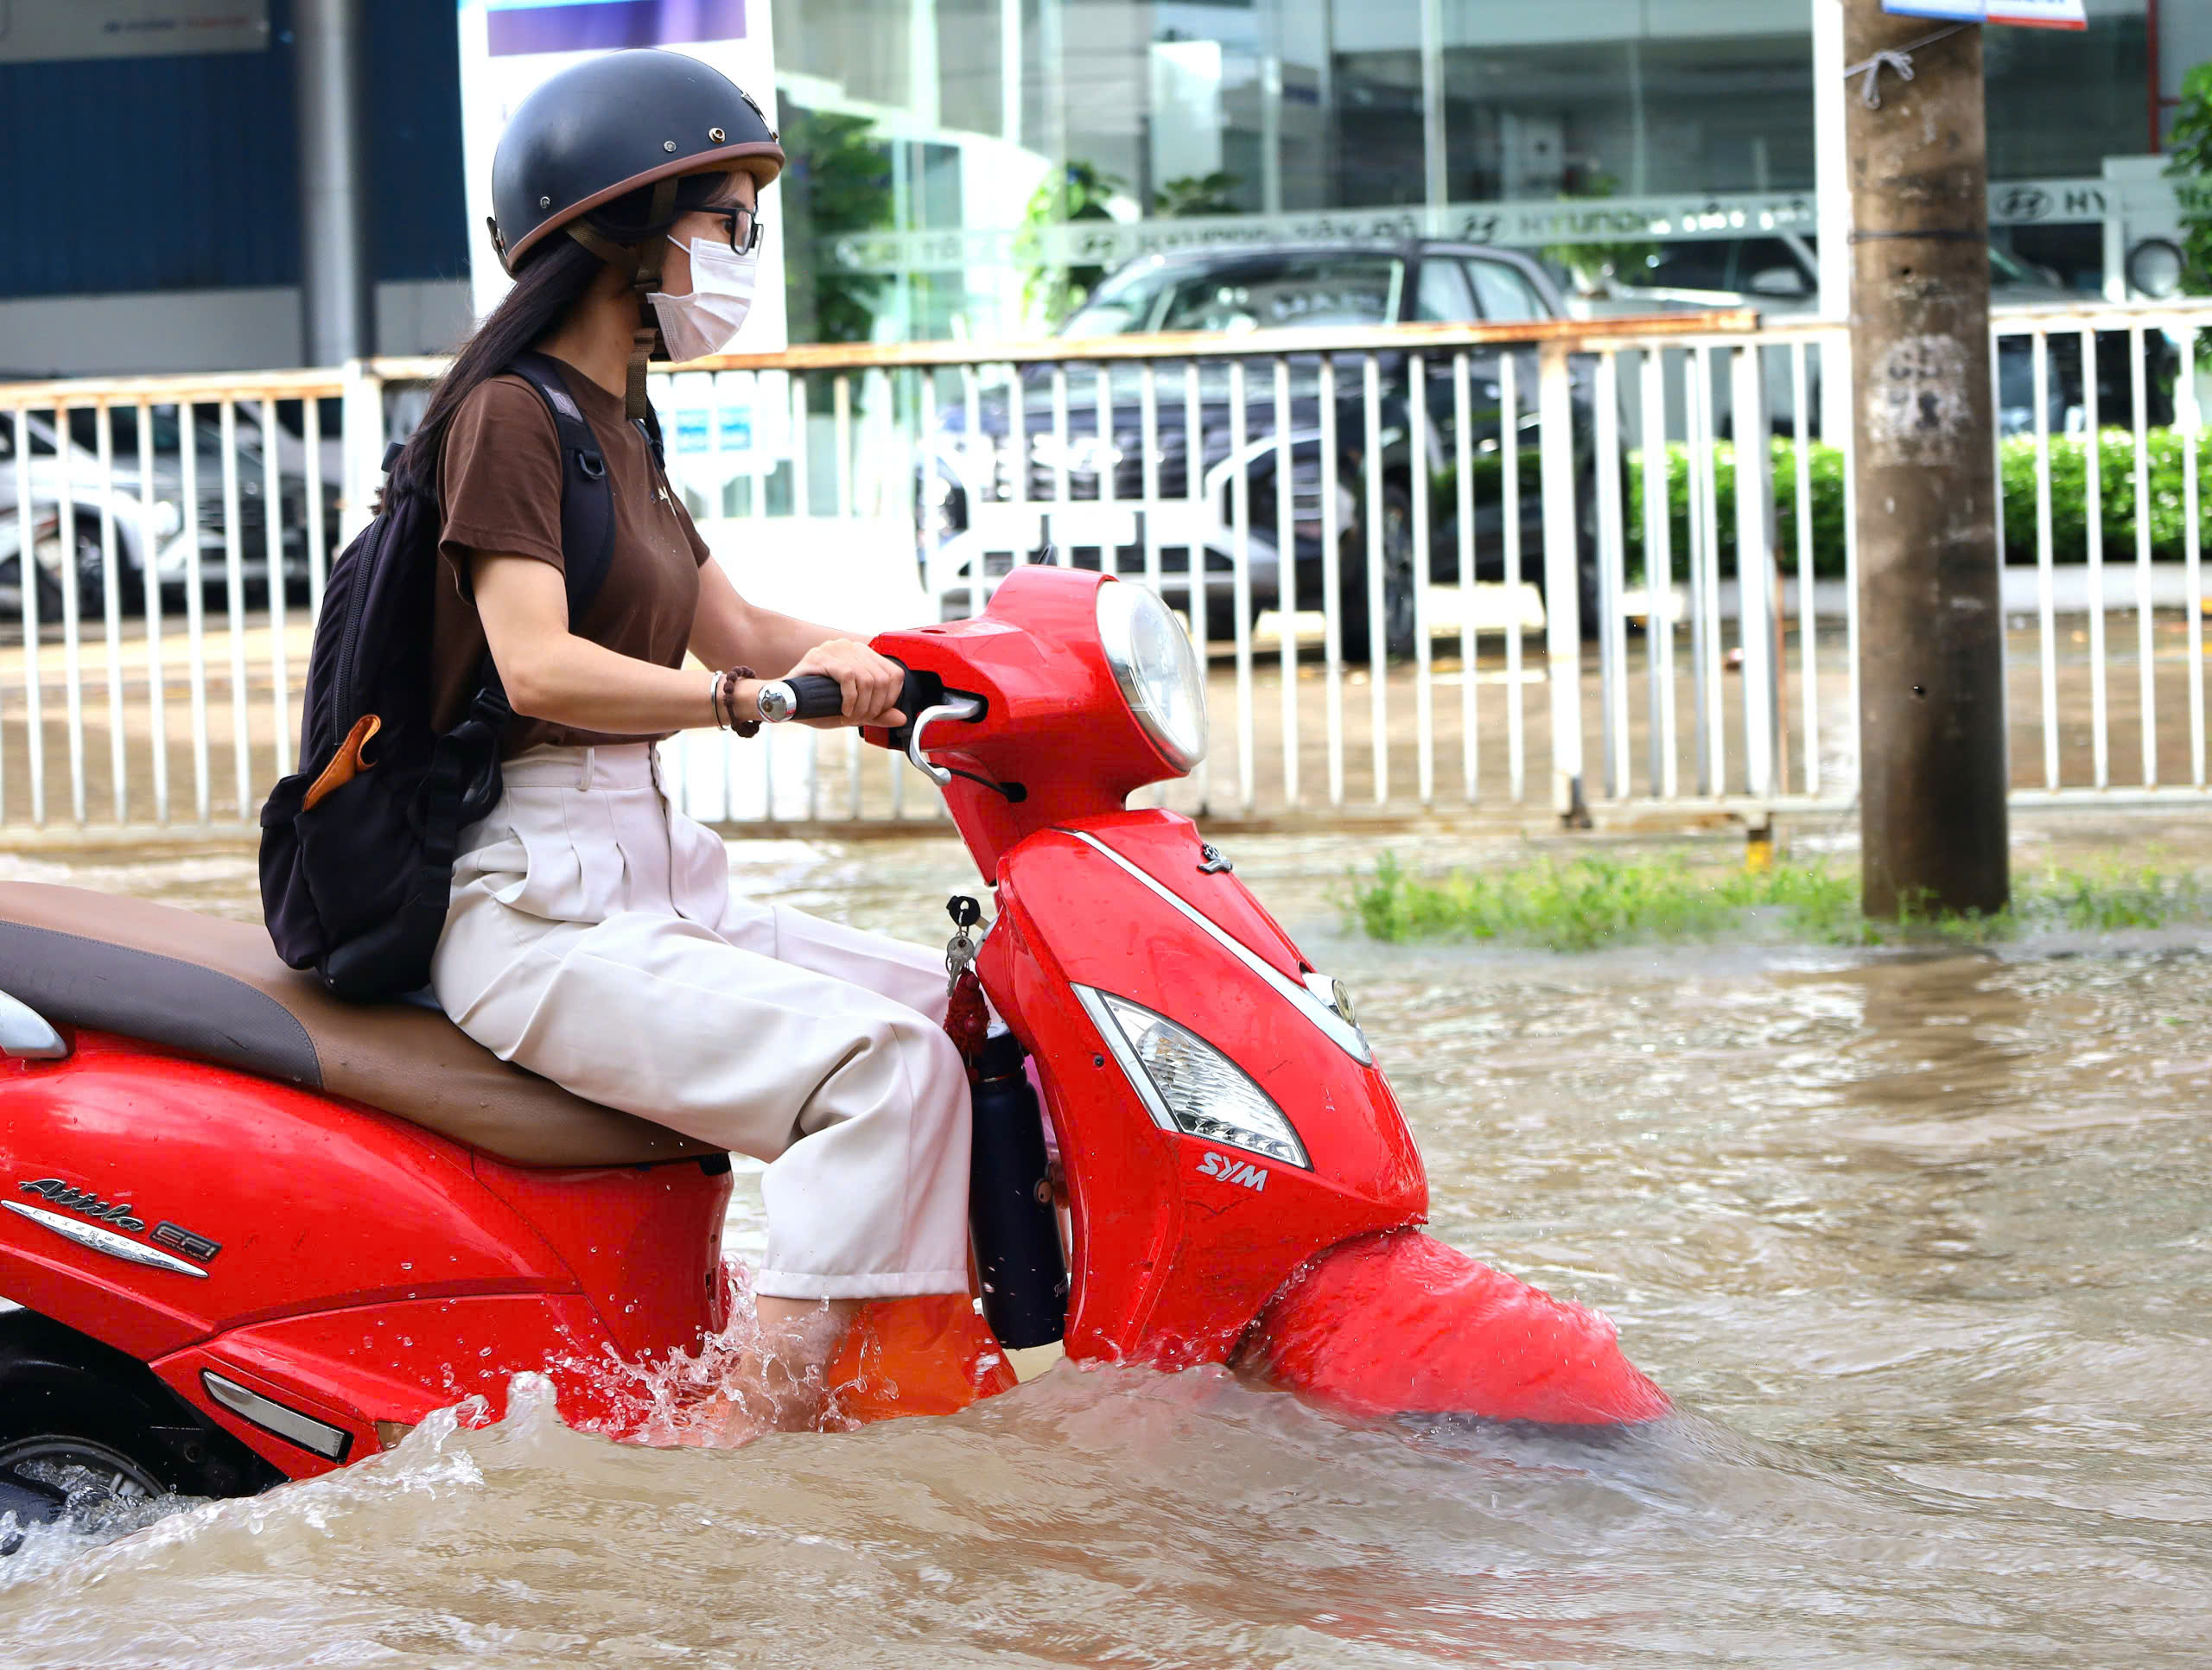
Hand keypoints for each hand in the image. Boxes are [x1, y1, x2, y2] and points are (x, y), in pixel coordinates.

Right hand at [783, 637, 905, 728]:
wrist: (784, 701)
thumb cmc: (817, 704)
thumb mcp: (853, 710)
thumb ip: (877, 713)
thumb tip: (901, 718)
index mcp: (861, 654)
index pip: (893, 673)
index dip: (891, 698)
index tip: (878, 713)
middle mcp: (850, 647)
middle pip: (882, 678)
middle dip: (875, 706)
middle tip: (861, 718)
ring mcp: (835, 649)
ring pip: (867, 679)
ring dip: (862, 705)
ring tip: (851, 716)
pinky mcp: (822, 656)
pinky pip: (849, 677)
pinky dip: (850, 699)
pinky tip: (844, 709)